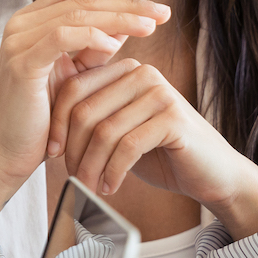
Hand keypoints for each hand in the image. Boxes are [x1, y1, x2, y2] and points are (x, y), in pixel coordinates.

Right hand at [0, 0, 170, 240]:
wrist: (7, 156)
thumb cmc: (42, 121)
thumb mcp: (75, 76)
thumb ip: (94, 49)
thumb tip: (125, 26)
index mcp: (35, 22)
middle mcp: (23, 24)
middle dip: (127, 1)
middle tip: (162, 10)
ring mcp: (20, 41)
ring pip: (78, 13)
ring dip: (119, 17)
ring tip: (151, 25)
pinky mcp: (22, 63)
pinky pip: (62, 37)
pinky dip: (91, 36)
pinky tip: (115, 44)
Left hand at [48, 58, 257, 237]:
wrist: (212, 174)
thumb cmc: (162, 154)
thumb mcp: (120, 132)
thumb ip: (93, 118)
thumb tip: (45, 122)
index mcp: (126, 70)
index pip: (73, 87)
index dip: (56, 124)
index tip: (53, 155)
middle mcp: (142, 74)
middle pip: (85, 110)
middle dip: (73, 150)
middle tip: (73, 179)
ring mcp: (160, 93)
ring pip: (104, 131)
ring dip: (91, 166)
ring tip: (90, 188)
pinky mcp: (173, 119)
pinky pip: (128, 146)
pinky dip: (113, 171)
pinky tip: (111, 187)